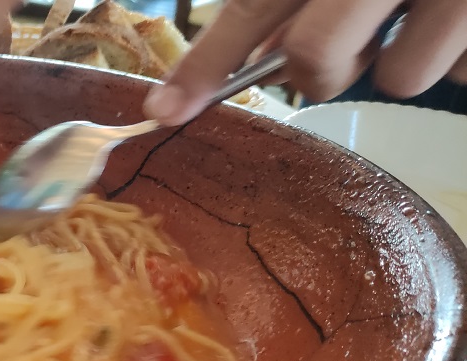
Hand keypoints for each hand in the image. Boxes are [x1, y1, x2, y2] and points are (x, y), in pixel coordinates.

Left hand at [144, 0, 466, 125]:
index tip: (166, 108)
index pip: (253, 5)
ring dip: (405, 56)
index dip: (207, 63)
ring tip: (428, 5)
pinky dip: (460, 50)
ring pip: (398, 79)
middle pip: (316, 60)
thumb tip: (262, 51)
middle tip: (344, 47)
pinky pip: (463, 74)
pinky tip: (465, 10)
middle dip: (318, 71)